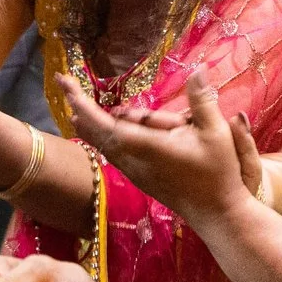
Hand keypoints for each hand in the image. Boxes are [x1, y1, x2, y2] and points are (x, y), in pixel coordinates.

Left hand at [58, 69, 257, 227]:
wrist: (216, 213)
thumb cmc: (218, 172)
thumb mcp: (216, 132)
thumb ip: (202, 99)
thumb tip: (199, 67)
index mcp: (147, 146)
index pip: (106, 122)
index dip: (84, 103)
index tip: (68, 84)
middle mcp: (133, 159)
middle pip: (97, 130)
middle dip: (79, 105)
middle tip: (64, 82)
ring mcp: (134, 171)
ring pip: (103, 143)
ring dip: (87, 122)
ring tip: (73, 106)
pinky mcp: (139, 177)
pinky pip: (112, 152)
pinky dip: (99, 136)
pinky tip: (95, 132)